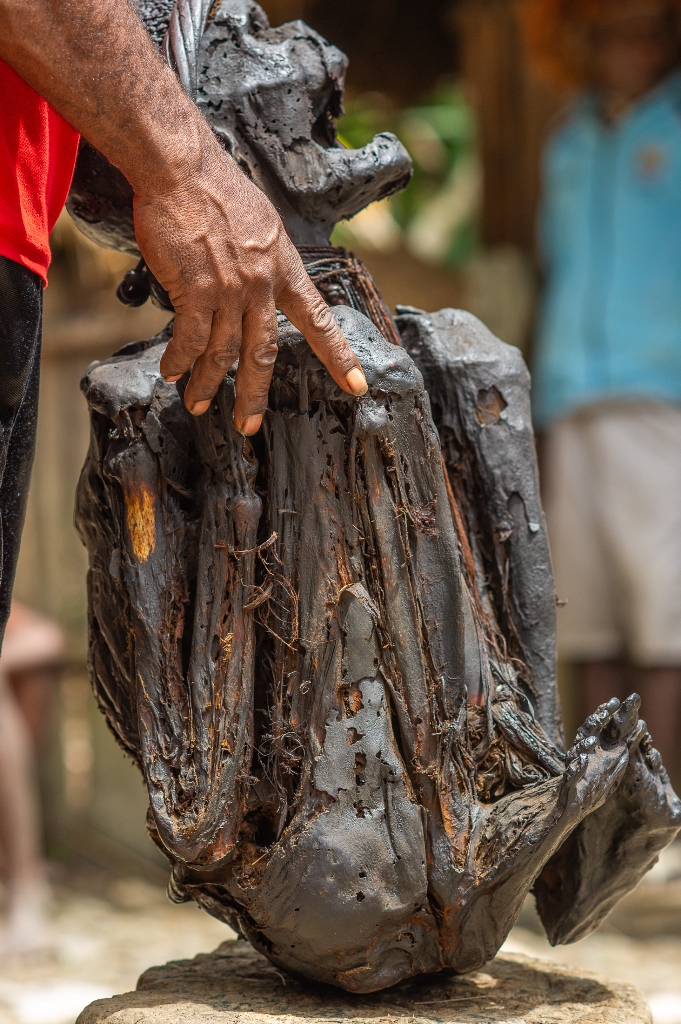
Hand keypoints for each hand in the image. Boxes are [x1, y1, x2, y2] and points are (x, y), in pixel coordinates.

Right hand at [134, 144, 367, 433]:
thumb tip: (256, 286)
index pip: (318, 319)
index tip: (357, 386)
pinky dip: (179, 361)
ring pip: (223, 353)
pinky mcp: (196, 290)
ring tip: (196, 403)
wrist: (181, 167)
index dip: (339, 356)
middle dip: (253, 395)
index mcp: (285, 268)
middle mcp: (263, 284)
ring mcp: (231, 289)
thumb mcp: (261, 225)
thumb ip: (264, 261)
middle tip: (247, 425)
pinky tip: (171, 372)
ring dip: (206, 383)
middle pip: (264, 353)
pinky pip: (189, 340)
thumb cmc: (215, 189)